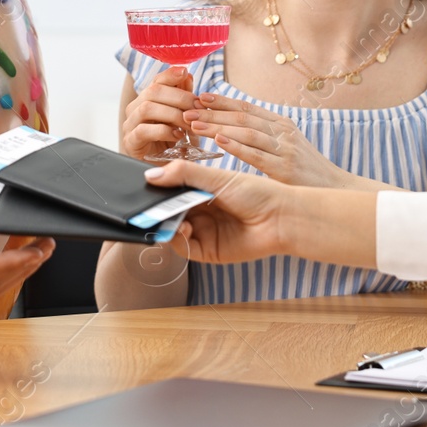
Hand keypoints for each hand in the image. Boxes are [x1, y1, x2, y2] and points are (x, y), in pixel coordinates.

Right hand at [121, 66, 198, 160]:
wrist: (161, 170)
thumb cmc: (171, 143)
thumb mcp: (181, 118)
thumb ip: (182, 98)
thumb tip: (187, 75)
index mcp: (147, 100)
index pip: (156, 80)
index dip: (170, 74)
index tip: (185, 72)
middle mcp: (135, 109)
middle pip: (153, 91)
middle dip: (179, 97)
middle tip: (198, 107)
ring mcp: (130, 125)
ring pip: (147, 108)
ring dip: (173, 113)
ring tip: (189, 123)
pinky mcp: (130, 142)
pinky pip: (144, 130)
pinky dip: (163, 130)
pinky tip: (178, 135)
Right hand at [141, 160, 287, 265]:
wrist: (282, 218)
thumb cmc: (256, 193)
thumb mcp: (217, 178)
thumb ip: (184, 174)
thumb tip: (150, 176)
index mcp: (202, 191)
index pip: (172, 190)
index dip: (158, 189)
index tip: (144, 185)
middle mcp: (201, 212)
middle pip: (169, 211)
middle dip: (157, 208)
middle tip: (146, 204)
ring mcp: (204, 232)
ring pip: (172, 229)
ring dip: (166, 223)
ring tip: (168, 216)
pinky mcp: (208, 251)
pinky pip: (184, 248)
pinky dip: (177, 239)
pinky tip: (183, 228)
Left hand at [184, 94, 348, 186]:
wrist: (336, 190)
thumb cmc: (306, 173)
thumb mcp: (286, 148)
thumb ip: (263, 137)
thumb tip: (232, 129)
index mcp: (281, 125)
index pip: (246, 108)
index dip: (221, 102)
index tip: (200, 97)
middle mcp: (283, 132)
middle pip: (241, 117)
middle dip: (211, 112)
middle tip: (187, 109)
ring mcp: (285, 149)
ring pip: (245, 132)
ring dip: (217, 126)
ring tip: (194, 123)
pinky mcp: (284, 168)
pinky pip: (255, 154)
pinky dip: (236, 146)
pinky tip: (218, 141)